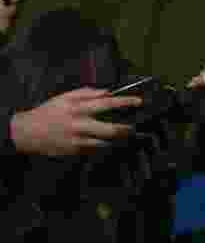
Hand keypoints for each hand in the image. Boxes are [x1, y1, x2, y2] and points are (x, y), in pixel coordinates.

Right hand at [10, 87, 141, 156]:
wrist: (27, 132)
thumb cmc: (48, 112)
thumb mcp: (64, 97)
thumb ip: (87, 93)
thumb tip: (107, 92)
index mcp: (77, 108)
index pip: (106, 103)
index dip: (125, 102)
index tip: (138, 101)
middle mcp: (79, 124)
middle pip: (109, 129)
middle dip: (125, 129)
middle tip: (132, 127)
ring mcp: (77, 139)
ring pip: (104, 142)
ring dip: (115, 139)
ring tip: (121, 136)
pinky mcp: (75, 150)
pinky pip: (94, 149)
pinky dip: (101, 145)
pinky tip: (101, 142)